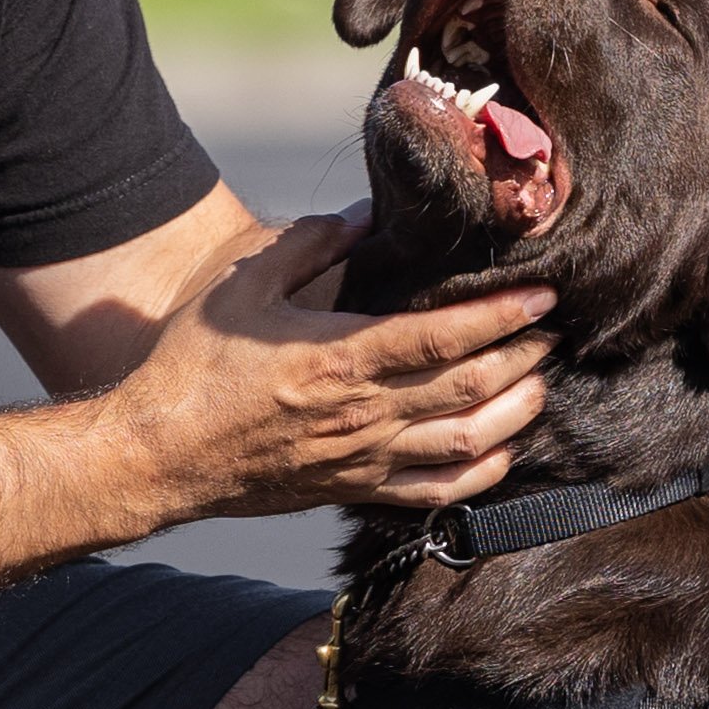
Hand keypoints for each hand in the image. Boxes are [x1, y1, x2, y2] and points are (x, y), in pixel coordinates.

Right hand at [106, 209, 554, 523]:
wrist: (155, 457)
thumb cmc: (190, 366)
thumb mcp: (241, 286)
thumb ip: (307, 245)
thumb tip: (365, 216)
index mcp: (337, 357)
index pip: (444, 335)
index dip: (502, 315)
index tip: (542, 294)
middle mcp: (360, 414)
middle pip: (470, 387)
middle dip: (523, 355)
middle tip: (553, 330)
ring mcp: (361, 459)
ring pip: (466, 443)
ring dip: (516, 412)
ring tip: (541, 381)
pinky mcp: (352, 490)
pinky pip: (435, 492)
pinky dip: (481, 472)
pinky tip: (502, 448)